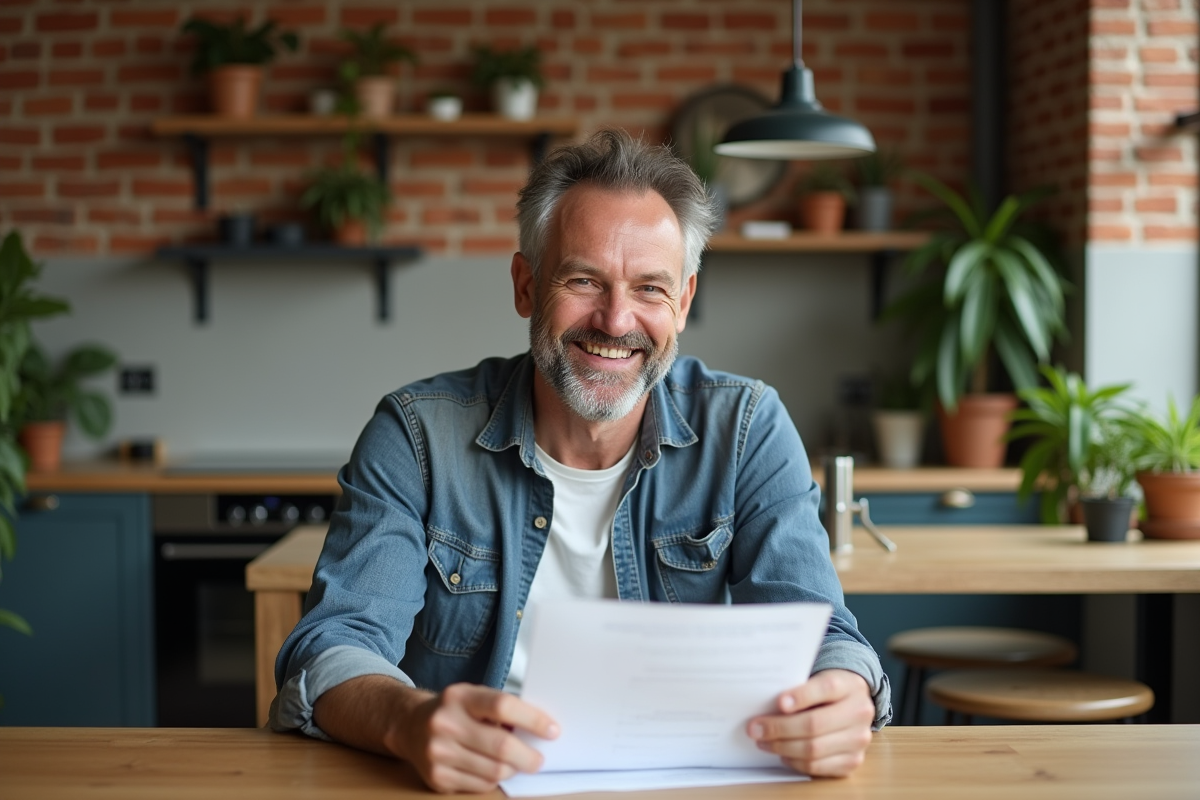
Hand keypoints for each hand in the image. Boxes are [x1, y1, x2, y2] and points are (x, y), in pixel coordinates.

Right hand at [397, 683, 559, 793]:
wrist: (410, 726)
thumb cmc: (452, 711)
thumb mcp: (473, 696)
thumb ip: (502, 709)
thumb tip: (540, 729)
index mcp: (459, 696)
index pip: (503, 706)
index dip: (533, 720)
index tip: (552, 730)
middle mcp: (445, 723)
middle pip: (501, 745)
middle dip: (529, 756)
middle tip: (539, 759)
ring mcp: (438, 752)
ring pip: (493, 771)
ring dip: (512, 770)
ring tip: (516, 764)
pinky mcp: (437, 777)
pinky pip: (480, 786)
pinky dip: (493, 780)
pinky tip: (492, 769)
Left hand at [747, 669, 874, 777]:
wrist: (854, 705)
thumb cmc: (827, 692)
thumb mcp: (818, 678)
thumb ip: (798, 687)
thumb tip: (766, 704)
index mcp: (849, 685)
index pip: (826, 688)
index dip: (801, 696)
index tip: (779, 702)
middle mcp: (859, 713)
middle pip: (815, 724)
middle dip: (780, 728)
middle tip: (755, 728)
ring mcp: (858, 740)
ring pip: (814, 749)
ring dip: (782, 747)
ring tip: (763, 741)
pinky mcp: (852, 761)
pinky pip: (817, 767)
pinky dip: (794, 761)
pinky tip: (782, 753)